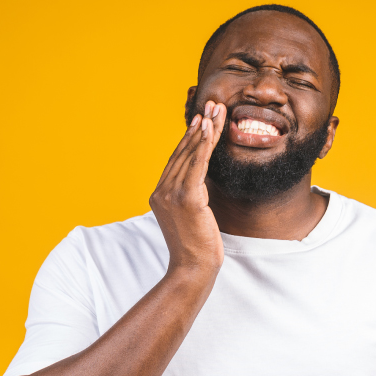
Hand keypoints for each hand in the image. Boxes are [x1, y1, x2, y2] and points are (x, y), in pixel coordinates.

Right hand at [150, 101, 226, 277]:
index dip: (189, 137)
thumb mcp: (191, 217)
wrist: (193, 270)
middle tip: (211, 105)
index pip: (176, 160)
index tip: (201, 118)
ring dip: (205, 130)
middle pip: (183, 152)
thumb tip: (200, 184)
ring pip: (190, 154)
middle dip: (199, 127)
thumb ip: (191, 197)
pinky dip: (203, 145)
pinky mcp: (187, 199)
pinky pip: (196, 165)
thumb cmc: (196, 249)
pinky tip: (210, 128)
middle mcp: (161, 191)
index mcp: (159, 195)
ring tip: (216, 110)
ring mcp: (171, 195)